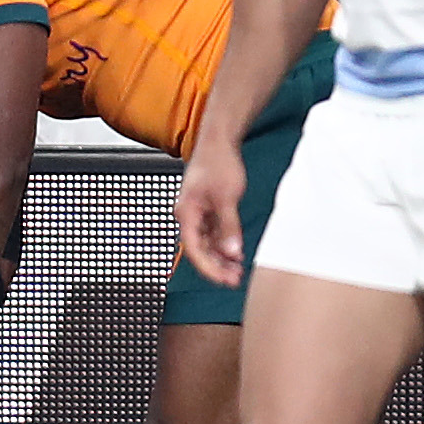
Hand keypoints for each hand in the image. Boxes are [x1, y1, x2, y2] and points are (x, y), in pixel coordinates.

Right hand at [174, 135, 248, 288]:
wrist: (217, 143)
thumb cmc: (217, 164)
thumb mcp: (226, 198)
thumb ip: (228, 227)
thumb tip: (232, 252)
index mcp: (186, 213)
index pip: (193, 249)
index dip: (208, 267)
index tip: (224, 279)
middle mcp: (188, 216)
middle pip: (198, 250)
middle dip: (215, 267)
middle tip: (234, 280)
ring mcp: (197, 214)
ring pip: (205, 244)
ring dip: (220, 259)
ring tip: (236, 272)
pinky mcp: (206, 210)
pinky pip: (212, 235)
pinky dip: (223, 246)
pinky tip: (234, 255)